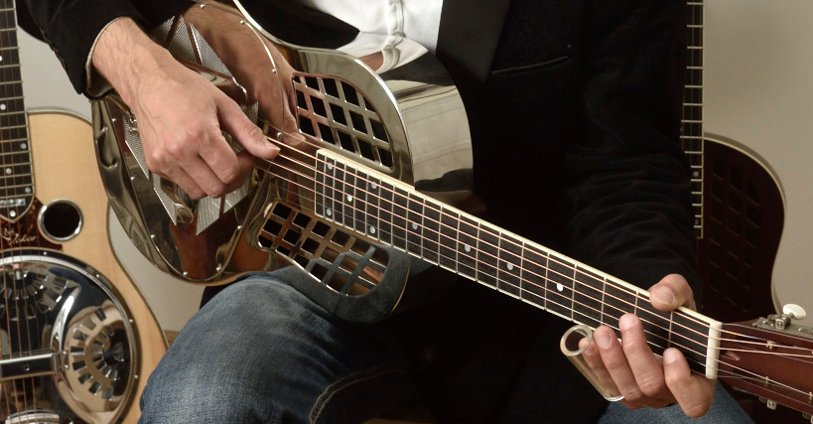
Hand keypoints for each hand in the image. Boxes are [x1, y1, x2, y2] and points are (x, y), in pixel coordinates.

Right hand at [92, 18, 280, 198]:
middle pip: (217, 188)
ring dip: (214, 182)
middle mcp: (179, 151)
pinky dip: (195, 179)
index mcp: (199, 134)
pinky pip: (183, 186)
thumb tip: (271, 152)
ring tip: (216, 162)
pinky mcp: (155, 165)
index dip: (245, 167)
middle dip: (232, 178)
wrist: (149, 82)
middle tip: (235, 162)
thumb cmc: (185, 88)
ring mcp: (164, 160)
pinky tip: (198, 160)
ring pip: (200, 193)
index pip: (231, 172)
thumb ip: (249, 133)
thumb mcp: (225, 106)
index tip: (247, 156)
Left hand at [581, 274, 714, 416]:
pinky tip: (588, 343)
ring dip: (612, 358)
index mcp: (698, 379)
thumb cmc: (674, 316)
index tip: (671, 351)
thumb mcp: (681, 297)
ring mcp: (645, 397)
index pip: (694, 399)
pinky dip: (596, 364)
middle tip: (628, 319)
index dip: (681, 381)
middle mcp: (671, 394)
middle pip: (653, 385)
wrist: (653, 322)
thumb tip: (659, 299)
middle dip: (637, 352)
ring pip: (628, 388)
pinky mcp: (622, 392)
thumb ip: (675, 292)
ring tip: (602, 331)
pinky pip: (607, 385)